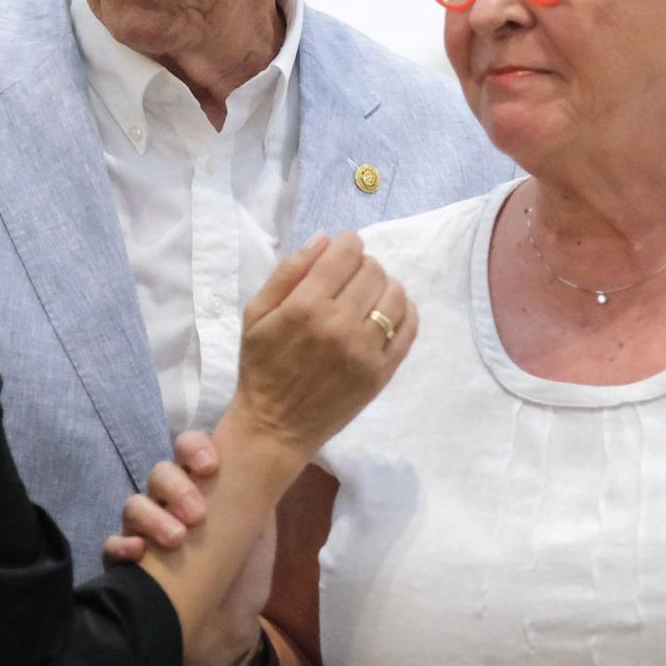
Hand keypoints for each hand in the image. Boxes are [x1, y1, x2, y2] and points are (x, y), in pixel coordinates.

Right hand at [105, 432, 272, 665]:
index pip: (187, 451)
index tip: (211, 466)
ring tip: (176, 538)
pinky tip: (139, 553)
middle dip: (176, 486)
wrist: (228, 632)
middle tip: (197, 513)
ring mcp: (146, 533)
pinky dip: (122, 545)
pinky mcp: (128, 565)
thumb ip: (256, 497)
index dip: (194, 448)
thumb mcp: (258, 535)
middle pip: (159, 474)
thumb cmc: (244, 579)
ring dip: (152, 515)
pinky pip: (113, 545)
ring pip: (134, 505)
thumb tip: (263, 462)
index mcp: (201, 490)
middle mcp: (170, 505)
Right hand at [227, 231, 415, 458]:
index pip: (346, 253)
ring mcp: (365, 350)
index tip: (342, 250)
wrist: (276, 426)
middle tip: (350, 277)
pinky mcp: (381, 372)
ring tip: (368, 295)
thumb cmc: (261, 366)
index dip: (347, 243)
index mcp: (305, 306)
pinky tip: (387, 312)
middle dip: (363, 264)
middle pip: (373, 270)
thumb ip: (288, 272)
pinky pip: (408, 327)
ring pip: (395, 294)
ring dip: (384, 285)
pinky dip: (404, 310)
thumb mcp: (256, 314)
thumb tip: (324, 239)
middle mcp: (339, 324)